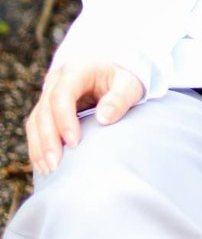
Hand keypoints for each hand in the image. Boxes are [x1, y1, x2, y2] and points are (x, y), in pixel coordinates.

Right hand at [26, 62, 144, 175]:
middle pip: (44, 110)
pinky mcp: (47, 108)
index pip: (62, 94)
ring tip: (48, 170)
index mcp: (78, 69)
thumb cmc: (123, 80)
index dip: (64, 119)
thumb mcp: (129, 85)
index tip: (74, 143)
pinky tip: (43, 165)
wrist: (114, 75)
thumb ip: (120, 98)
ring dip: (39, 147)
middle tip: (55, 165)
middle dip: (48, 139)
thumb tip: (104, 118)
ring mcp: (49, 93)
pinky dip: (37, 146)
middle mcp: (58, 79)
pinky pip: (36, 127)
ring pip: (35, 120)